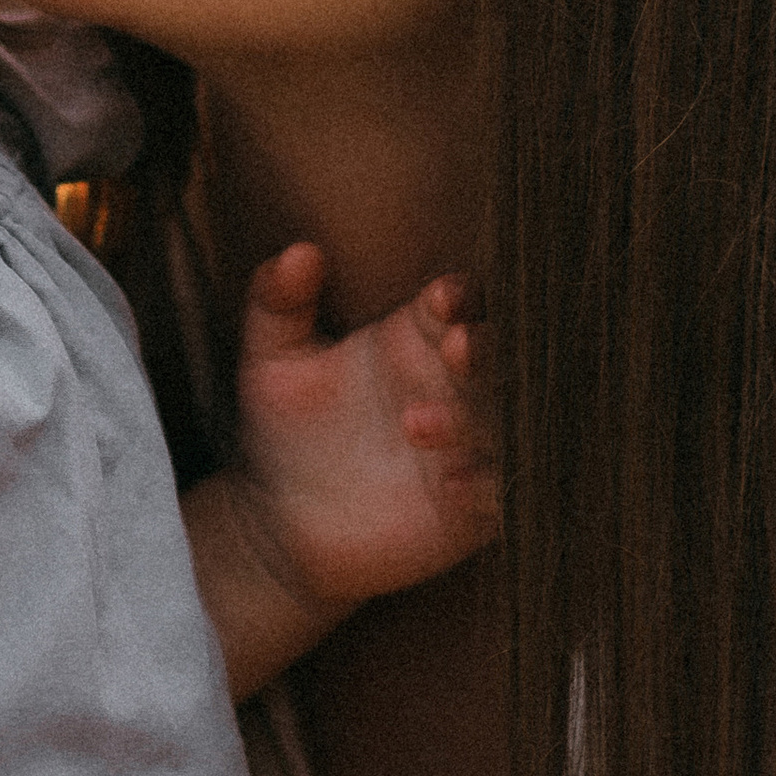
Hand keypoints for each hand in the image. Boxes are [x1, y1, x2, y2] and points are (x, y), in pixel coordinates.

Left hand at [235, 244, 499, 622]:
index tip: (442, 297)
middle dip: (487, 349)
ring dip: (476, 422)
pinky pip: (498, 495)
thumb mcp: (272, 363)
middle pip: (497, 357)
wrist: (283, 524)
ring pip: (503, 424)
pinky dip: (484, 489)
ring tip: (417, 426)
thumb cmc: (286, 430)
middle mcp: (453, 385)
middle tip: (459, 347)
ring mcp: (469, 445)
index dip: (458, 297)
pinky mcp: (472, 506)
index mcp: (419, 337)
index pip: (458, 303)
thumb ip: (279, 302)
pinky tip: (448, 485)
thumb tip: (297, 251)